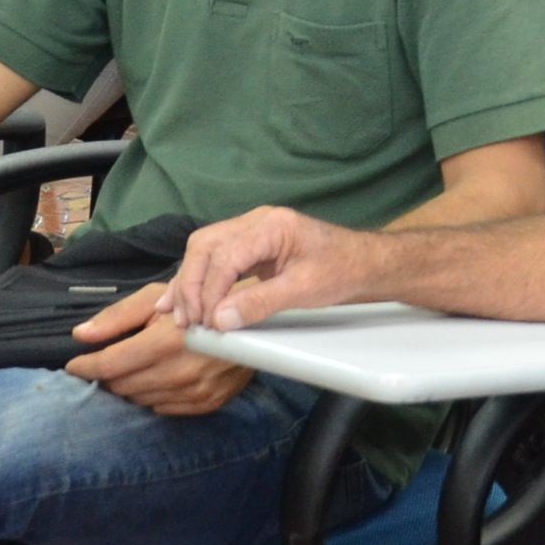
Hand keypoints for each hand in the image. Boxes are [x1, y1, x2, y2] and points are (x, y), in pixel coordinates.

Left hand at [65, 287, 254, 415]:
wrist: (249, 320)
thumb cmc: (197, 303)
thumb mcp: (158, 298)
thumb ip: (117, 317)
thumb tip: (80, 335)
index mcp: (165, 341)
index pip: (108, 366)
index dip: (85, 366)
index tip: (75, 365)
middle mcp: (180, 372)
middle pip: (120, 386)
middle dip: (108, 375)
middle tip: (110, 361)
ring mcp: (196, 391)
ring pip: (139, 400)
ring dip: (130, 386)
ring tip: (136, 368)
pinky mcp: (208, 403)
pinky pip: (162, 409)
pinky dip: (153, 396)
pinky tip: (159, 377)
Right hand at [156, 205, 379, 330]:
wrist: (365, 262)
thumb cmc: (342, 270)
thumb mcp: (304, 290)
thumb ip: (260, 303)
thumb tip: (219, 320)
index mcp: (272, 226)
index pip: (225, 256)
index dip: (210, 291)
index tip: (207, 322)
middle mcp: (256, 221)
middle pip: (205, 246)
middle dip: (191, 284)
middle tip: (188, 320)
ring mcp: (252, 231)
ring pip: (204, 250)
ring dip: (189, 282)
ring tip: (179, 316)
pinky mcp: (251, 246)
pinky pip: (215, 258)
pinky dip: (198, 279)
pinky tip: (180, 300)